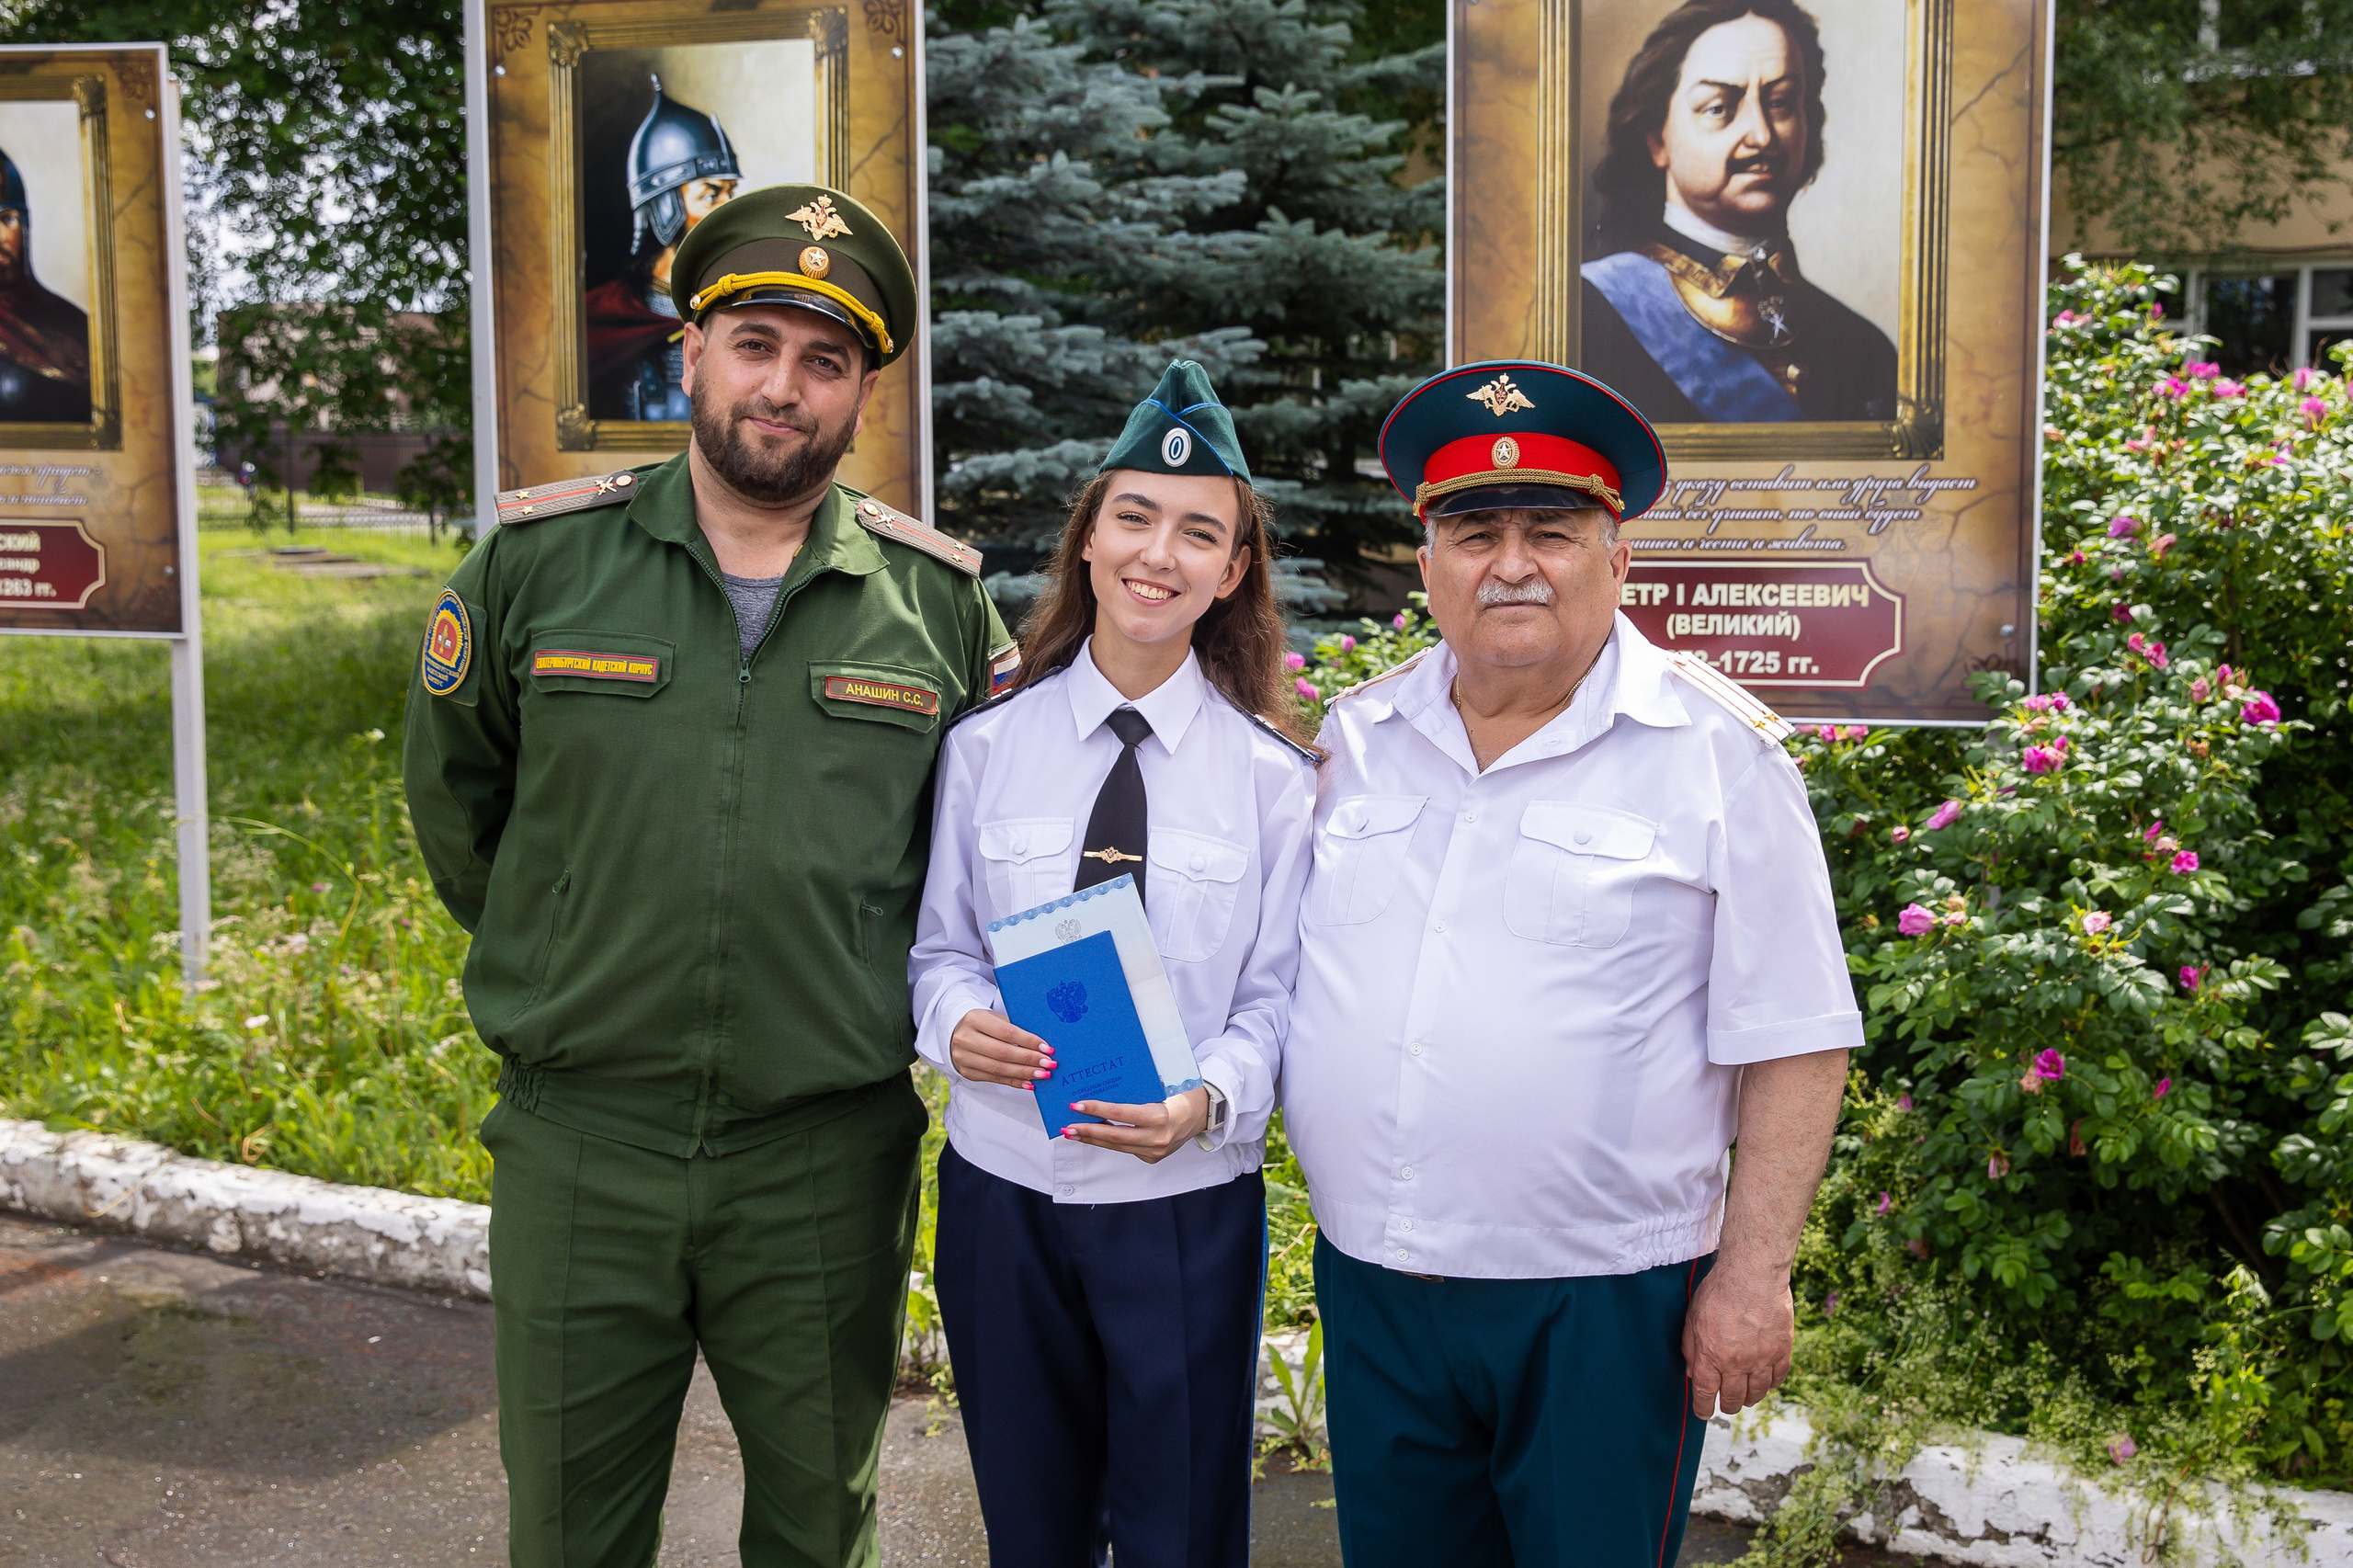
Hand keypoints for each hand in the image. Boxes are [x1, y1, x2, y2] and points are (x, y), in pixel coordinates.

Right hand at [948, 1008, 1053, 1089]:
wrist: (955, 1033)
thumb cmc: (983, 1024)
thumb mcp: (995, 1019)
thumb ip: (1014, 1029)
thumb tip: (1042, 1046)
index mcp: (975, 1019)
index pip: (1006, 1032)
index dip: (1029, 1041)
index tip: (1047, 1048)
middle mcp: (966, 1038)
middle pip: (1003, 1052)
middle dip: (1029, 1059)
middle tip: (1048, 1064)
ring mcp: (963, 1057)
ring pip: (998, 1069)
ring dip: (1024, 1073)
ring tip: (1042, 1074)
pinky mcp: (966, 1072)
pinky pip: (994, 1079)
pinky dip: (1013, 1081)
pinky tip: (1028, 1082)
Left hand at [1063, 1087, 1209, 1163]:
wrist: (1202, 1114)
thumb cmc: (1180, 1094)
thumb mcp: (1163, 1086)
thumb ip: (1137, 1090)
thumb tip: (1103, 1086)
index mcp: (1161, 1116)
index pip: (1122, 1114)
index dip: (1097, 1110)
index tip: (1077, 1105)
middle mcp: (1158, 1137)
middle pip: (1115, 1136)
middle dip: (1088, 1131)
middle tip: (1067, 1126)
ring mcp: (1155, 1151)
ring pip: (1117, 1146)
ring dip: (1093, 1140)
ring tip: (1073, 1133)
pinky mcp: (1153, 1158)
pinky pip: (1125, 1150)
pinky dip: (1108, 1143)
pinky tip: (1094, 1136)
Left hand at [1681, 1262, 1794, 1417]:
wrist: (1752, 1274)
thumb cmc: (1718, 1291)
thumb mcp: (1692, 1318)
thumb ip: (1691, 1348)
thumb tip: (1692, 1372)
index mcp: (1710, 1356)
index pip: (1705, 1393)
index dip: (1704, 1407)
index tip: (1704, 1413)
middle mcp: (1736, 1363)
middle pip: (1732, 1399)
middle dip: (1727, 1405)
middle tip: (1726, 1404)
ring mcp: (1761, 1359)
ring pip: (1756, 1393)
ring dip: (1748, 1398)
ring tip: (1745, 1396)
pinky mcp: (1782, 1350)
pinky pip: (1777, 1378)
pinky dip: (1769, 1384)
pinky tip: (1764, 1382)